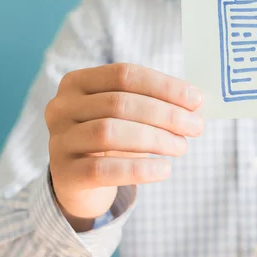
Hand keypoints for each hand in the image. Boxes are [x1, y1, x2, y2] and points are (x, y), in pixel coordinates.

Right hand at [45, 63, 203, 230]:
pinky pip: (102, 170)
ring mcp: (59, 140)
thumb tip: (196, 102)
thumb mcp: (129, 114)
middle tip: (196, 126)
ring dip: (155, 139)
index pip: (124, 74)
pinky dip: (139, 169)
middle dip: (165, 114)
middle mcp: (61, 107)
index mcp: (78, 82)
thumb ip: (156, 103)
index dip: (164, 86)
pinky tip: (164, 169)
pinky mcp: (63, 175)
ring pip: (110, 132)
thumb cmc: (112, 139)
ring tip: (181, 147)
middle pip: (119, 103)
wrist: (79, 182)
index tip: (197, 99)